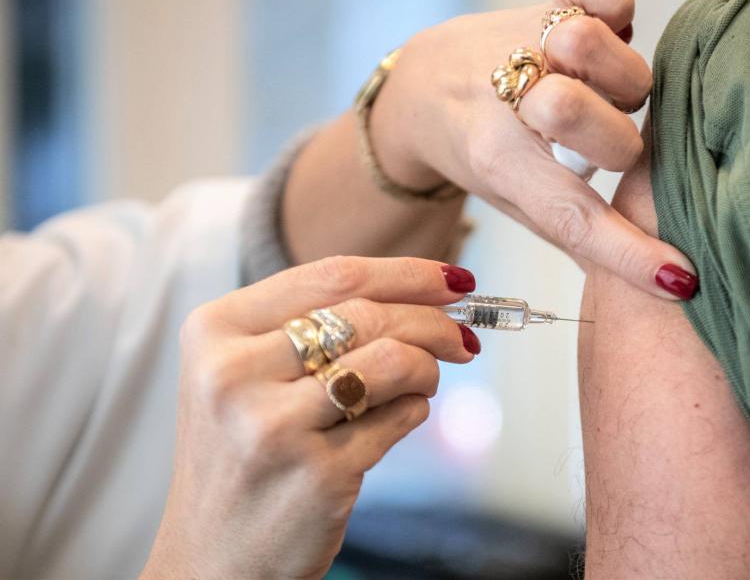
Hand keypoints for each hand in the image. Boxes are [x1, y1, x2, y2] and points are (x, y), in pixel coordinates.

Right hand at [142, 257, 478, 578]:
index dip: (408, 273)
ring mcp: (273, 426)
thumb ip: (315, 324)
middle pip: (369, 315)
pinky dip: (414, 411)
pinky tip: (398, 417)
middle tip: (462, 337)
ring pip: (392, 361)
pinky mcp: (317, 474)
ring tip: (425, 382)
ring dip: (427, 367)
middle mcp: (233, 374)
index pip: (333, 276)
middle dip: (434, 321)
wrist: (212, 557)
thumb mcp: (246, 373)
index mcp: (215, 331)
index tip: (454, 279)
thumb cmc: (241, 454)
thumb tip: (429, 289)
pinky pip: (399, 418)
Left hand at [371, 0, 697, 299]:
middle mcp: (508, 98)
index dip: (628, 251)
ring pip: (589, 46)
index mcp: (500, 162)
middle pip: (597, 125)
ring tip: (599, 88)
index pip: (572, 214)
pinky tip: (605, 21)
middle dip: (613, 144)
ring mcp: (523, 42)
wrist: (427, 88)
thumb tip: (657, 285)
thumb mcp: (518, 204)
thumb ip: (578, 234)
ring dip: (614, 75)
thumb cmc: (485, 155)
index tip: (677, 279)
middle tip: (598, 144)